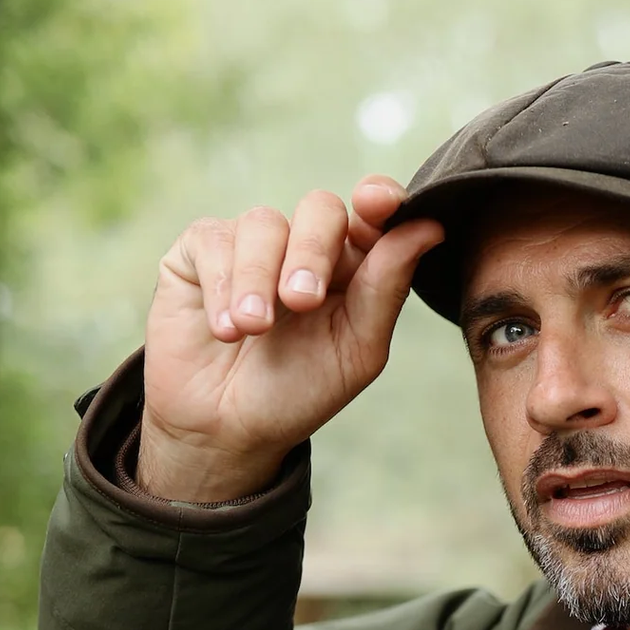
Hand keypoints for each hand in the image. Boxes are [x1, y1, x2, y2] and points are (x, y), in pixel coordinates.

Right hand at [136, 177, 443, 501]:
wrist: (227, 430)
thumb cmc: (298, 391)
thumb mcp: (355, 349)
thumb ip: (387, 287)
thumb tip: (430, 227)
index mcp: (352, 265)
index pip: (373, 213)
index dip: (379, 200)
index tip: (379, 203)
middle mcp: (303, 245)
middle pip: (320, 209)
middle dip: (313, 251)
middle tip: (302, 302)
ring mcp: (251, 244)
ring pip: (264, 223)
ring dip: (259, 279)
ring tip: (252, 329)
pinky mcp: (199, 251)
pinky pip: (213, 239)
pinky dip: (221, 285)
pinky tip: (225, 330)